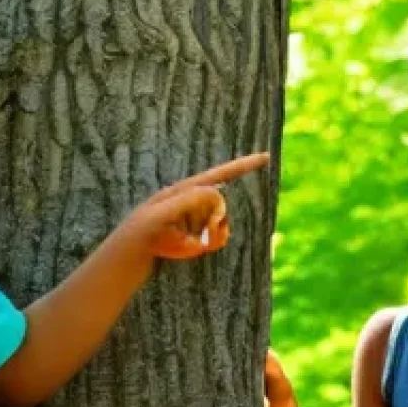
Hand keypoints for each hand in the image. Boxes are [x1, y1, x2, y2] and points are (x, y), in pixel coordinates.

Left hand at [126, 152, 269, 261]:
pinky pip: (223, 236)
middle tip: (198, 230)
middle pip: (223, 203)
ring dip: (213, 232)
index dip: (243, 165)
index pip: (220, 173)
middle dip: (215, 218)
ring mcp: (205, 217)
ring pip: (225, 222)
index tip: (265, 157)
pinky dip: (215, 241)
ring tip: (189, 239)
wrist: (141, 249)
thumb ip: (189, 201)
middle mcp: (201, 200)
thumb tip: (217, 195)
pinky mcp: (207, 234)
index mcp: (190, 188)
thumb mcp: (163, 212)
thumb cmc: (147, 227)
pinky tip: (199, 245)